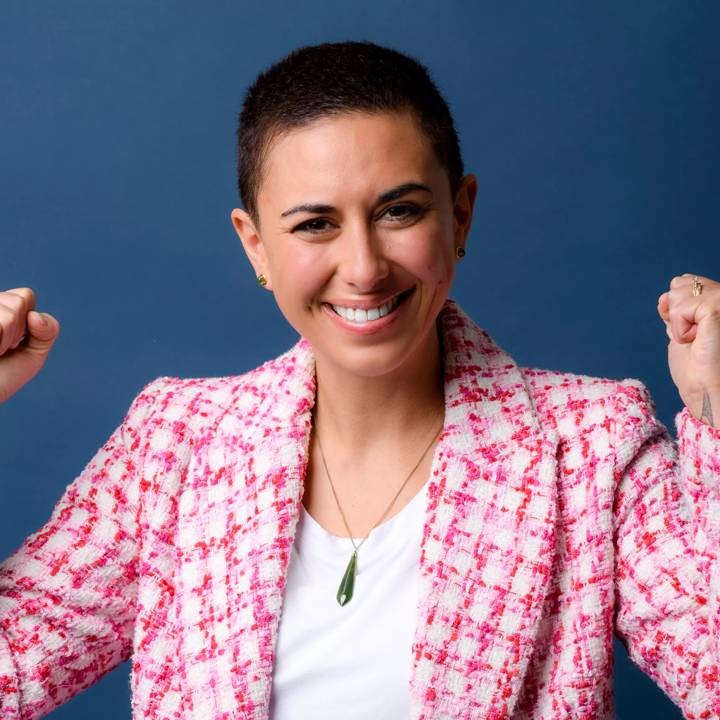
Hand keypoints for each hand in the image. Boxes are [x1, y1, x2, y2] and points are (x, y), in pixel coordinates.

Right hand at [0, 288, 60, 403]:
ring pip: (10, 311)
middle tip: (1, 348)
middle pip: (20, 300)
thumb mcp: (33, 353)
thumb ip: (47, 331)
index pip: (26, 296)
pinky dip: (0, 340)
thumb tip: (34, 316)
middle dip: (18, 331)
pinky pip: (2, 321)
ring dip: (8, 338)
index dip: (29, 322)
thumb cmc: (1, 378)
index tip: (14, 342)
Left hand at [657, 274, 719, 427]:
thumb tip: (665, 296)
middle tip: (696, 338)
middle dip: (677, 313)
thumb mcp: (682, 335)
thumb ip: (676, 313)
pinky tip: (697, 341)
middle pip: (680, 283)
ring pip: (678, 293)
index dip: (676, 308)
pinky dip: (679, 329)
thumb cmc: (697, 373)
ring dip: (678, 323)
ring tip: (699, 341)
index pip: (686, 282)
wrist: (708, 395)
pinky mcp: (718, 308)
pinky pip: (680, 307)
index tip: (689, 333)